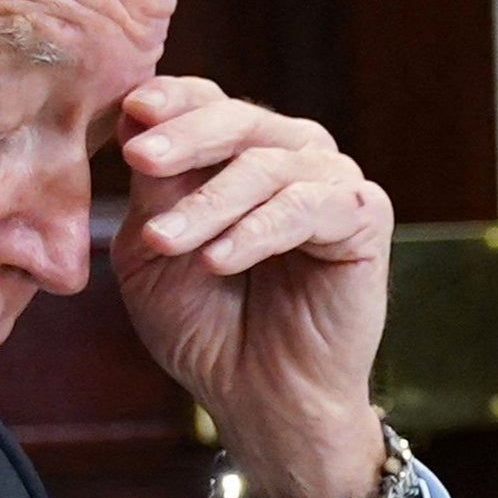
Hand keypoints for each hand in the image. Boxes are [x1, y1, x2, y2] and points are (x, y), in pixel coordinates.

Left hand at [113, 77, 392, 497]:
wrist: (259, 398)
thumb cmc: (204, 326)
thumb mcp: (153, 249)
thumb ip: (152, 186)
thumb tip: (136, 113)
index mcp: (237, 153)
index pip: (206, 101)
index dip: (171, 100)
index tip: (132, 111)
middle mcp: (291, 156)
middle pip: (239, 119)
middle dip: (186, 138)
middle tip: (140, 159)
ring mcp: (331, 183)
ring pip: (269, 166)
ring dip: (209, 204)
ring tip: (163, 243)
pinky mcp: (365, 217)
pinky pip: (309, 206)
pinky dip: (257, 231)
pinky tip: (216, 261)